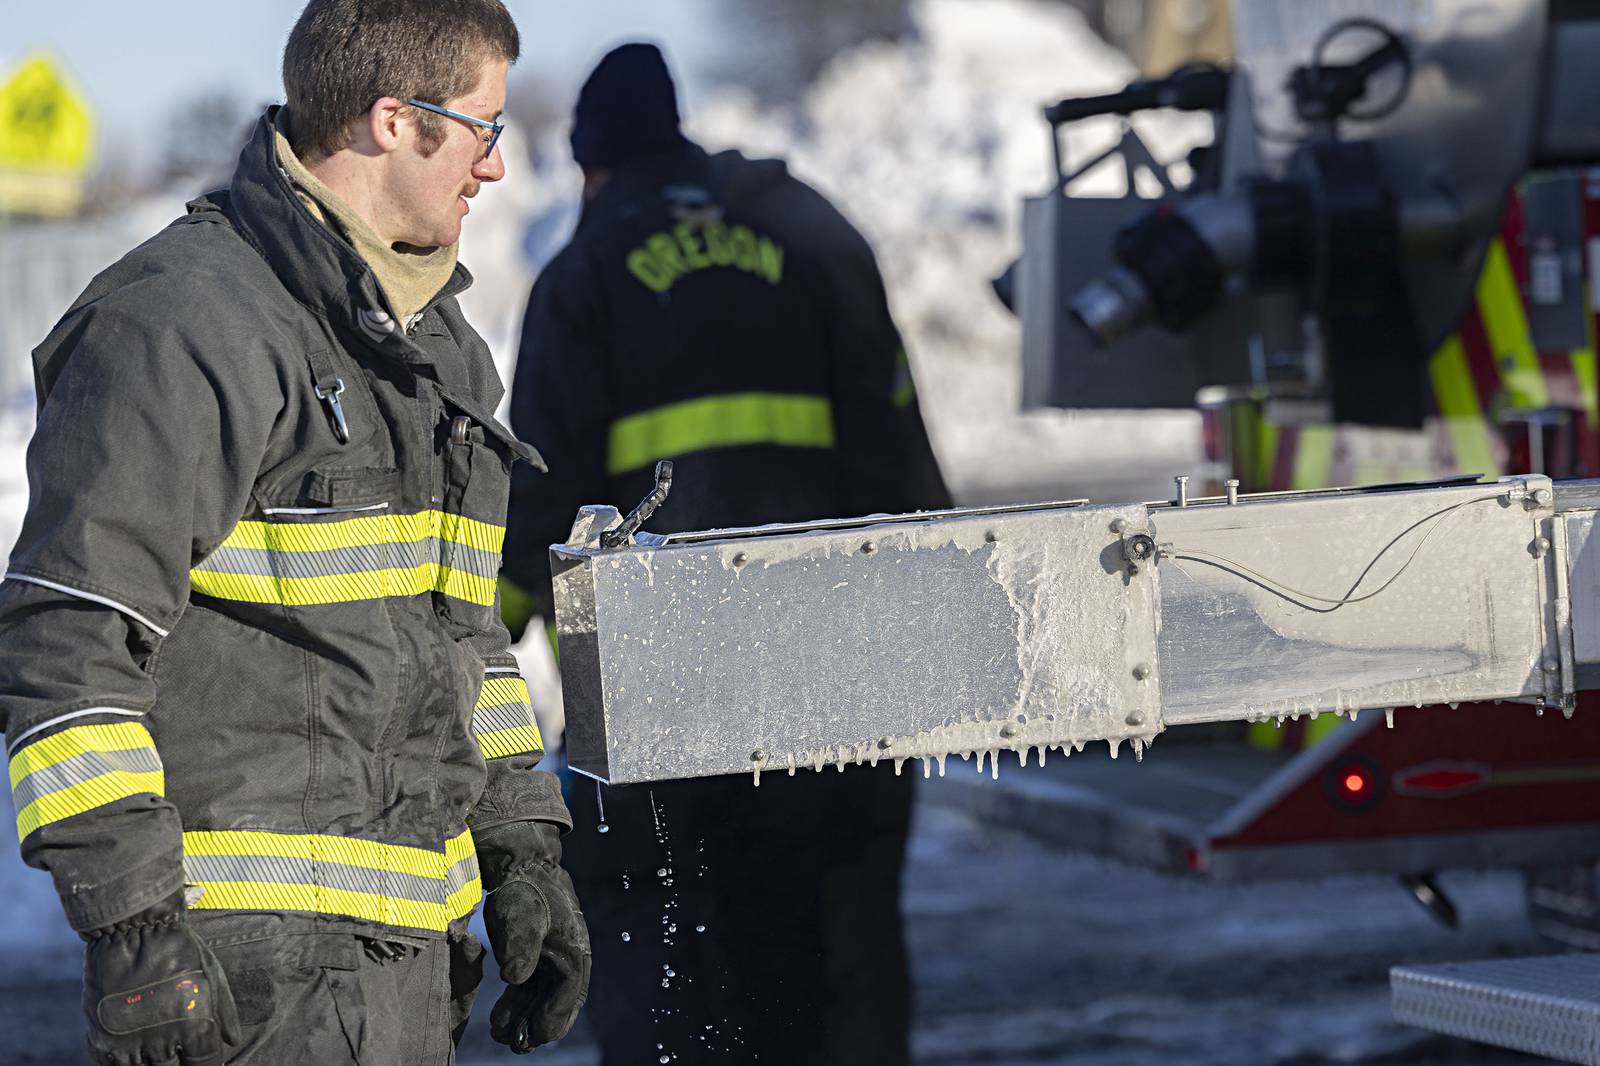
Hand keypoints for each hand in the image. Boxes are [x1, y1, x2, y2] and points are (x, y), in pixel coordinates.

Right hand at [81, 892, 239, 1065]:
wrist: (132, 930)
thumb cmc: (178, 950)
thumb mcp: (211, 975)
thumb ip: (224, 1012)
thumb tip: (232, 1041)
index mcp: (196, 1027)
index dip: (205, 1065)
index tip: (200, 1059)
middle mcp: (164, 1040)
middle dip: (176, 1064)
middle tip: (176, 1049)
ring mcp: (130, 1043)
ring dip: (150, 1062)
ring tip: (154, 1044)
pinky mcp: (102, 1040)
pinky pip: (114, 1065)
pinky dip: (124, 1059)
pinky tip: (132, 1044)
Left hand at [480, 824, 591, 1052]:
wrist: (522, 867)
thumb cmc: (526, 891)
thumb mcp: (523, 916)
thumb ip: (520, 947)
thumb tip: (514, 978)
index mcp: (574, 953)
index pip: (568, 996)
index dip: (551, 1019)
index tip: (533, 1037)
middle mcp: (568, 961)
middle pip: (559, 1004)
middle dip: (539, 1028)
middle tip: (517, 1045)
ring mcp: (553, 961)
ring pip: (542, 1001)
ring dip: (526, 1021)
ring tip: (504, 1037)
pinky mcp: (537, 958)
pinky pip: (530, 991)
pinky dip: (518, 1007)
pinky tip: (500, 1019)